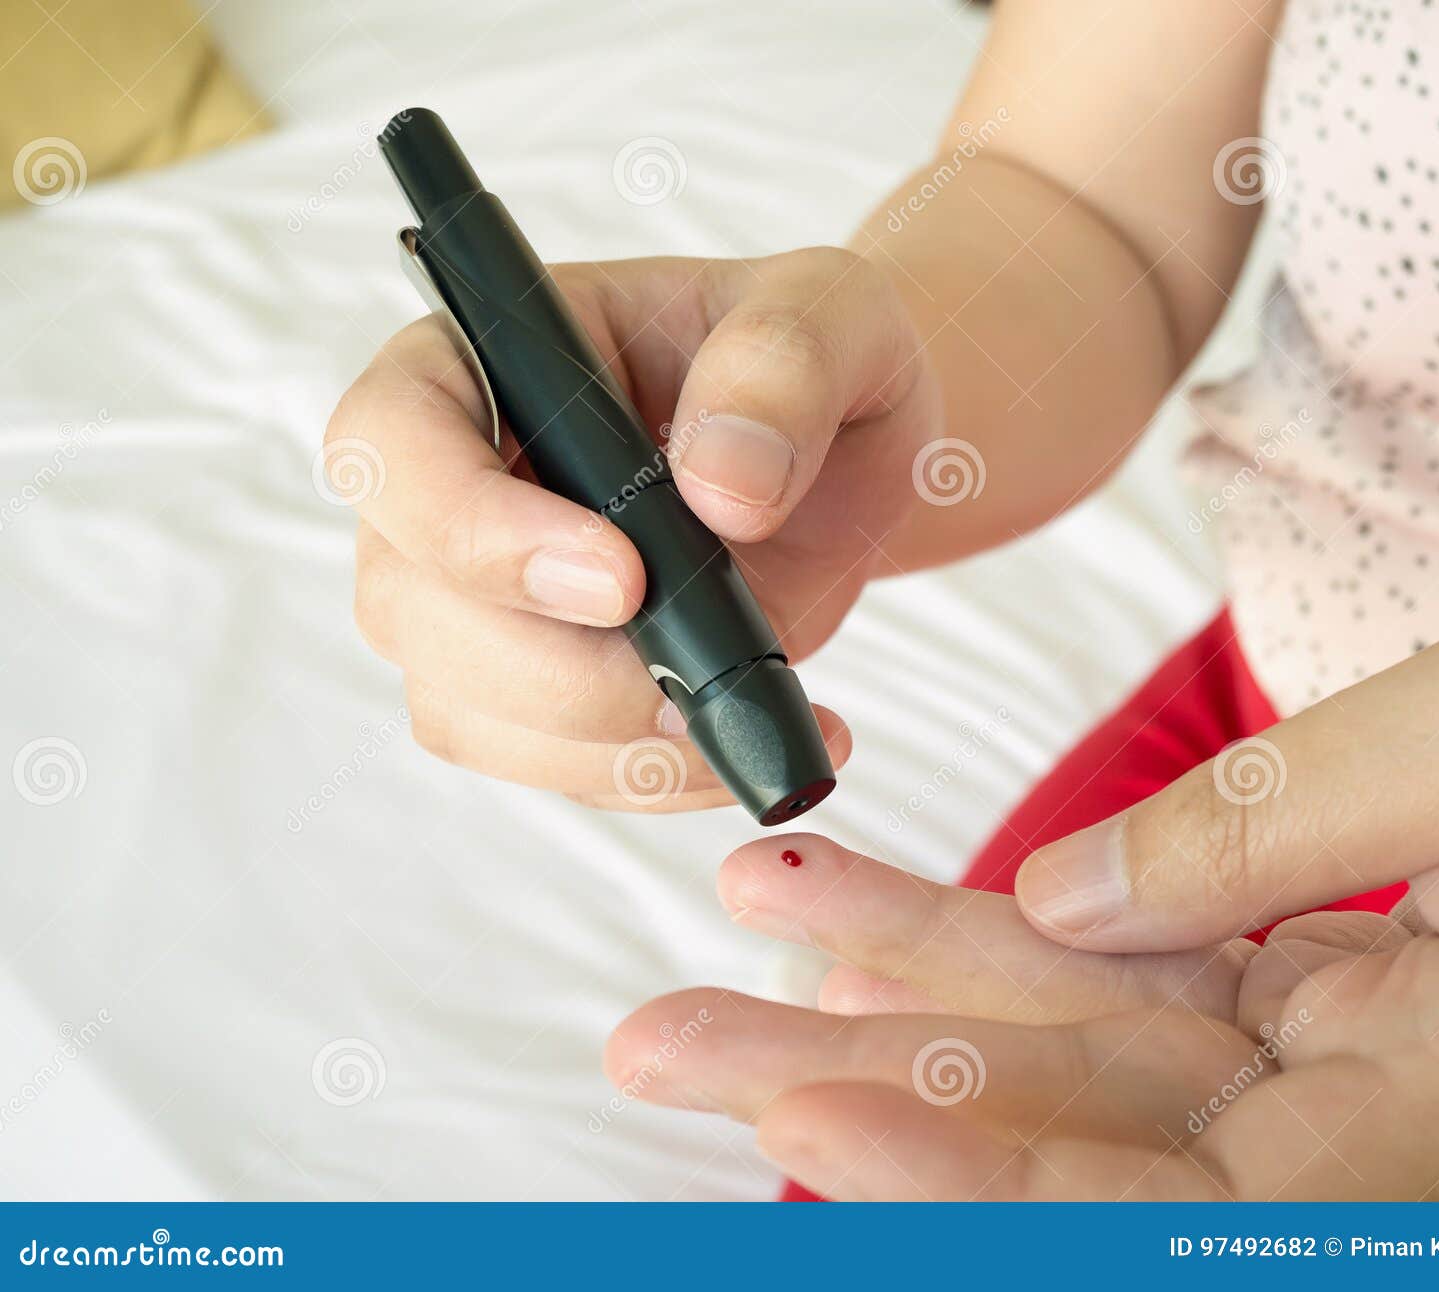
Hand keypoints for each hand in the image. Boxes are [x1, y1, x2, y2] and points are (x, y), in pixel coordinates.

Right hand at [326, 250, 937, 808]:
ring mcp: (479, 598)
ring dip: (608, 741)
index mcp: (489, 356)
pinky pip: (549, 765)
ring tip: (754, 708)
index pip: (390, 440)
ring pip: (465, 708)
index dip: (474, 530)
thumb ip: (781, 370)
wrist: (851, 458)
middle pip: (411, 604)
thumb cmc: (816, 361)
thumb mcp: (829, 317)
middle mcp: (454, 483)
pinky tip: (747, 743)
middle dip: (561, 669)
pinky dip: (651, 776)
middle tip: (708, 674)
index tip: (622, 581)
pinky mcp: (537, 687)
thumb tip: (720, 488)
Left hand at [607, 586, 1438, 1197]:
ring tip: (733, 945)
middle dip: (854, 1083)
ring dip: (892, 991)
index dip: (977, 1178)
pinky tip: (862, 929)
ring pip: (1075, 1045)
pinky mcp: (1323, 997)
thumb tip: (1071, 896)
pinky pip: (1138, 984)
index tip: (810, 1124)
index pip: (1171, 1199)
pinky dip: (1003, 947)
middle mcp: (1382, 1128)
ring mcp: (1345, 1067)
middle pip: (1067, 1130)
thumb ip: (1286, 827)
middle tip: (665, 1047)